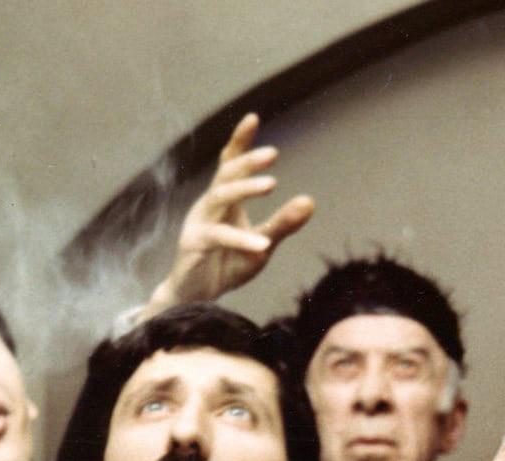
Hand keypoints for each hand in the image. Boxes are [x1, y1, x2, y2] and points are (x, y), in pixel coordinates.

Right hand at [143, 113, 314, 316]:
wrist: (196, 299)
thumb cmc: (226, 266)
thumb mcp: (262, 245)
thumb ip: (283, 224)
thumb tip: (310, 201)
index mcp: (224, 202)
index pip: (230, 164)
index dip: (240, 141)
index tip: (253, 117)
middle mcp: (209, 206)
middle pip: (225, 175)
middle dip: (247, 161)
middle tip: (273, 153)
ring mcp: (199, 224)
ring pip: (219, 197)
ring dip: (244, 189)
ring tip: (272, 184)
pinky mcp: (194, 245)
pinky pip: (218, 237)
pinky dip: (240, 240)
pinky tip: (262, 244)